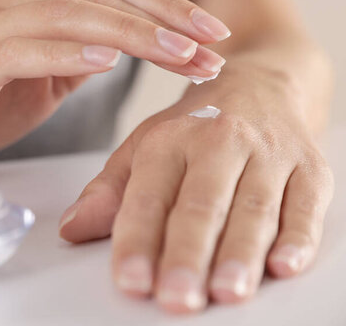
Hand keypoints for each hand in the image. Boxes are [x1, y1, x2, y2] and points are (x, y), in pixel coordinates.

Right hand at [0, 0, 229, 181]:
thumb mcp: (45, 77)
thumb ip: (81, 52)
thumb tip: (132, 44)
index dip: (165, 7)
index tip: (212, 35)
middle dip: (162, 19)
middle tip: (211, 45)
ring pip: (67, 15)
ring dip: (130, 35)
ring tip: (179, 56)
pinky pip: (23, 49)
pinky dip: (67, 52)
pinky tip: (108, 60)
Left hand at [58, 66, 333, 312]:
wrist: (260, 84)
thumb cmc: (196, 125)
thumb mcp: (144, 147)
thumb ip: (110, 191)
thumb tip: (71, 228)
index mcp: (171, 138)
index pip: (149, 196)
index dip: (137, 239)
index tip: (130, 279)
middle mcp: (220, 141)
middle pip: (202, 204)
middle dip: (187, 254)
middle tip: (176, 296)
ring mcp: (268, 154)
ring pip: (253, 208)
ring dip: (239, 253)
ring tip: (225, 291)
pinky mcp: (310, 168)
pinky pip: (306, 204)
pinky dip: (298, 236)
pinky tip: (283, 265)